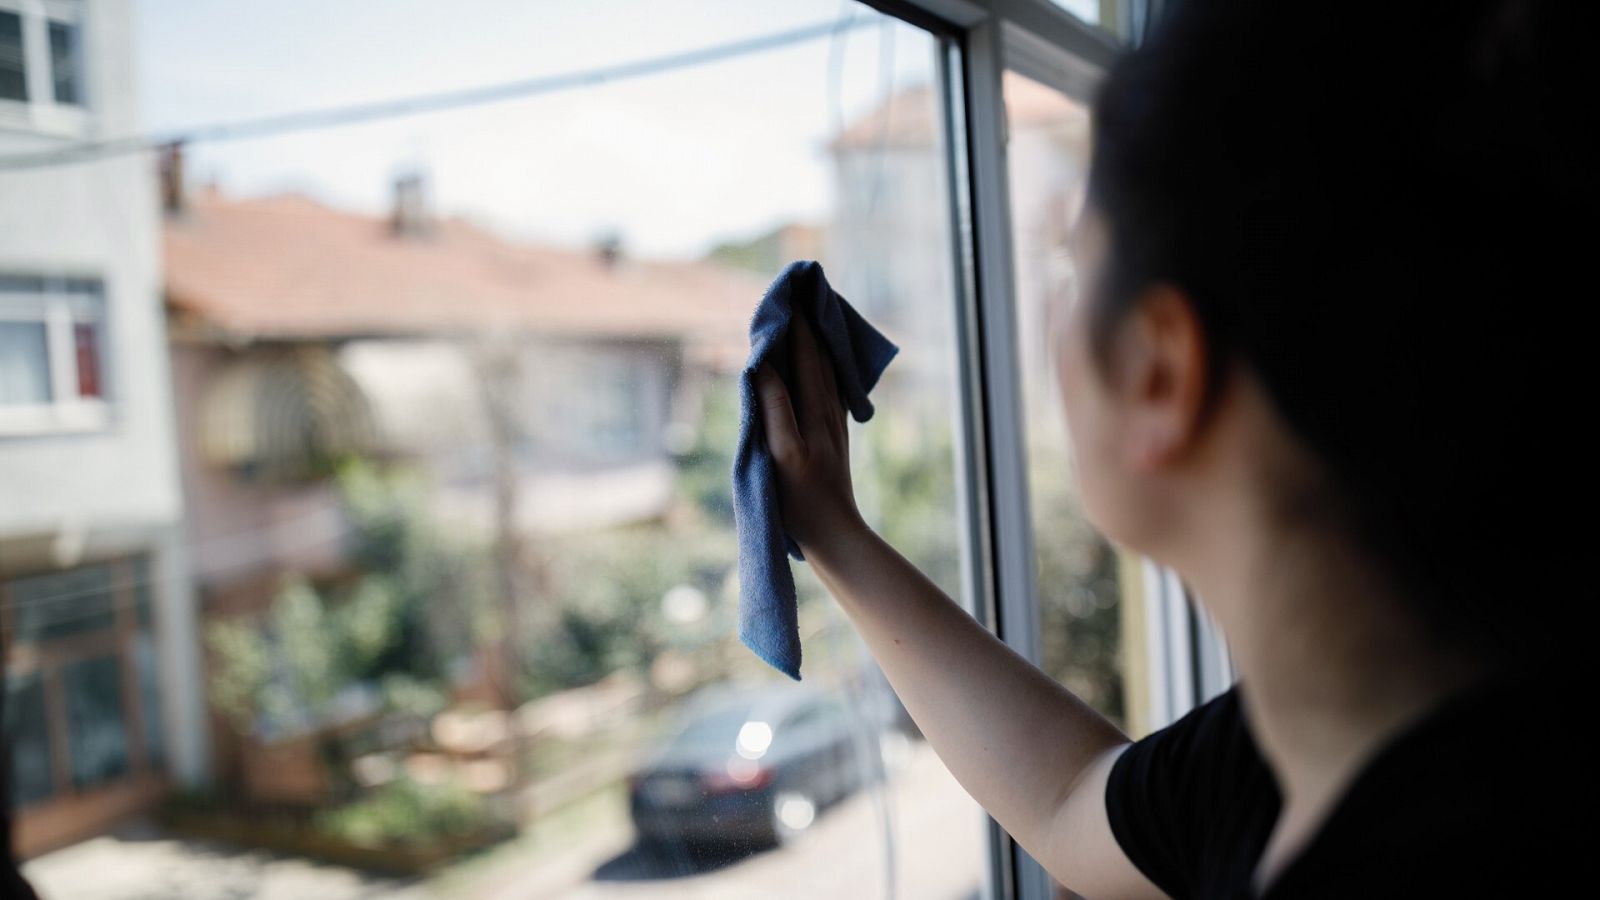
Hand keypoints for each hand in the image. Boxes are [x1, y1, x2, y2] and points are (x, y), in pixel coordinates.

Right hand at [755, 313, 867, 555]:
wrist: (834, 534)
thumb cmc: (801, 499)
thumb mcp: (782, 453)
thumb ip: (775, 407)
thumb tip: (764, 366)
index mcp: (816, 411)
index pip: (807, 356)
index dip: (798, 324)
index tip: (790, 293)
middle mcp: (829, 411)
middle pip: (821, 357)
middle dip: (810, 324)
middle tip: (800, 293)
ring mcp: (834, 424)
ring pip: (828, 371)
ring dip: (818, 343)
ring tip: (809, 318)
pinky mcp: (834, 437)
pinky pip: (829, 389)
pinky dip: (823, 367)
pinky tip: (821, 365)